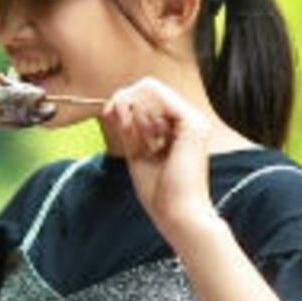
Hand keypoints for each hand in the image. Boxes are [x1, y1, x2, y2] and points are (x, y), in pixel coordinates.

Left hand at [101, 76, 218, 245]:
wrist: (177, 213)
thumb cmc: (159, 192)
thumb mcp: (136, 153)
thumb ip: (129, 129)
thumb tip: (117, 102)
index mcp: (177, 129)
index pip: (147, 97)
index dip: (122, 102)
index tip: (108, 115)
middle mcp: (188, 120)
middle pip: (147, 88)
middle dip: (122, 102)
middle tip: (113, 119)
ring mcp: (193, 120)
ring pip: (150, 88)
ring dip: (129, 110)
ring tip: (134, 138)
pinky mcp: (192, 124)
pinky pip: (157, 97)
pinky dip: (138, 111)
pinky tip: (137, 130)